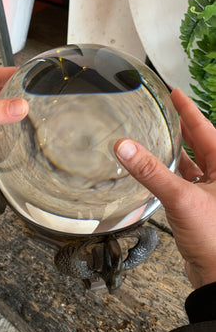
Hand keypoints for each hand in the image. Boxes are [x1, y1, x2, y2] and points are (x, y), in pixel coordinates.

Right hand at [114, 88, 215, 288]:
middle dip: (182, 127)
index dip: (189, 109)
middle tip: (165, 111)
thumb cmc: (215, 238)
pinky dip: (169, 175)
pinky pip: (183, 182)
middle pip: (199, 144)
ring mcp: (210, 192)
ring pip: (191, 164)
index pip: (205, 129)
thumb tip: (125, 148)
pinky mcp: (198, 207)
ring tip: (157, 137)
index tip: (175, 93)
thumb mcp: (182, 198)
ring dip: (174, 152)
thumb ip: (151, 172)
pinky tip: (156, 171)